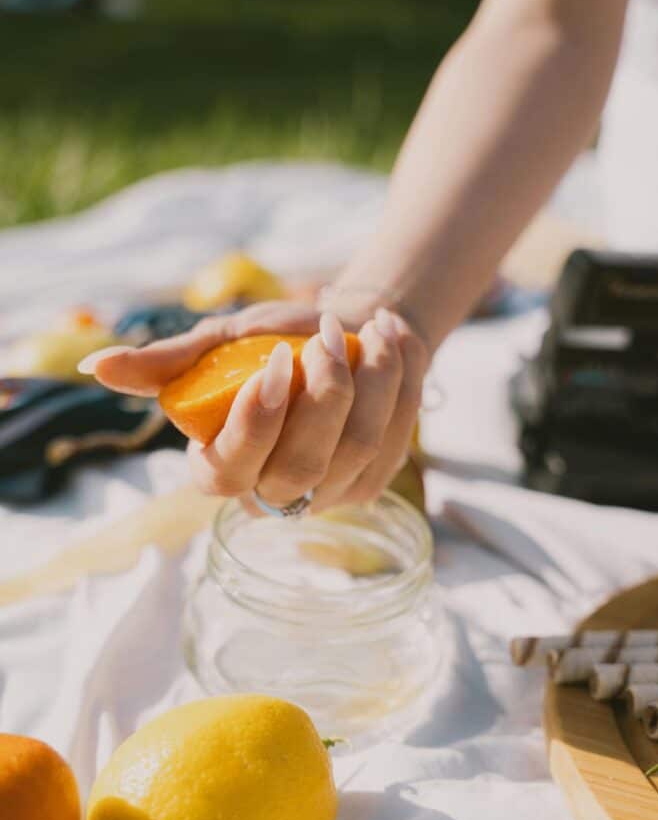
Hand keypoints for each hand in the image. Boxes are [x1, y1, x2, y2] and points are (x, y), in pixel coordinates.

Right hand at [85, 300, 429, 511]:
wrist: (346, 335)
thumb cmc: (273, 342)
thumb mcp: (220, 345)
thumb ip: (168, 363)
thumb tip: (96, 367)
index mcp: (221, 465)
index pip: (228, 470)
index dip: (254, 423)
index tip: (276, 361)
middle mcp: (269, 493)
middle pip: (302, 464)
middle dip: (324, 392)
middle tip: (329, 331)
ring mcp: (324, 494)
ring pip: (357, 448)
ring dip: (371, 377)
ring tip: (372, 325)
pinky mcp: (369, 482)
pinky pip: (393, 438)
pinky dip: (398, 383)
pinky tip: (392, 343)